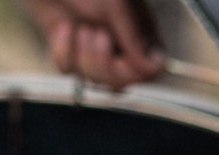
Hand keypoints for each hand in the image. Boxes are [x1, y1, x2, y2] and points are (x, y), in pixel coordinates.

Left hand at [25, 0, 163, 89]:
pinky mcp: (70, 46)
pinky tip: (62, 28)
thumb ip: (135, 34)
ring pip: (93, 78)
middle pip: (119, 82)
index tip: (115, 48)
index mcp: (141, 28)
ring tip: (77, 27)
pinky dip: (63, 51)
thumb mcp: (115, 2)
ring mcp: (95, 45)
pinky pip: (69, 69)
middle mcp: (121, 40)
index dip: (131, 70)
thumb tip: (156, 65)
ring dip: (81, 56)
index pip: (148, 70)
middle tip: (93, 33)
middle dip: (101, 64)